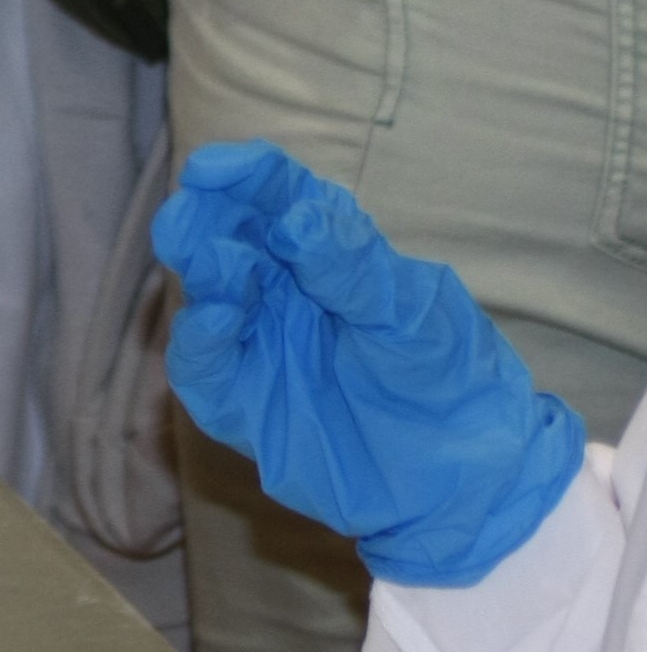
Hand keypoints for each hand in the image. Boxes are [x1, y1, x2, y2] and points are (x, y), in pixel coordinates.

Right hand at [153, 142, 585, 586]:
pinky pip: (202, 367)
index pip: (277, 196)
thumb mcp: (413, 316)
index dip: (244, 176)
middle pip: (225, 237)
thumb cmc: (447, 380)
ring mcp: (255, 342)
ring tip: (211, 261)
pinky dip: (200, 341)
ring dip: (199, 272)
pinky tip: (216, 321)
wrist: (463, 482)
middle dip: (201, 220)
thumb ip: (353, 269)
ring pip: (205, 294)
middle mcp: (280, 288)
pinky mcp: (239, 401)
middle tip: (189, 215)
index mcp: (326, 252)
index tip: (214, 169)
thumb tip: (295, 218)